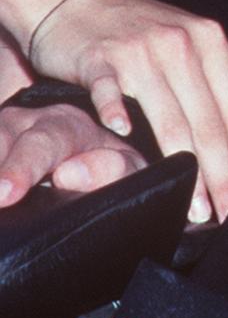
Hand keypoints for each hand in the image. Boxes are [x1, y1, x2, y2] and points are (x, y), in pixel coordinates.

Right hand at [0, 98, 145, 207]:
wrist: (92, 158)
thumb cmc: (109, 166)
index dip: (21, 168)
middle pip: (1, 137)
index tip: (6, 193)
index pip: (42, 143)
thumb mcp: (125, 168)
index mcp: (64, 126)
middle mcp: (25, 124)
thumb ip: (111, 169)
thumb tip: (69, 174)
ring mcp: (0, 132)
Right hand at [25, 0, 227, 225]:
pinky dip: (117, 111)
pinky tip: (123, 134)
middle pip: (208, 121)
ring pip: (170, 117)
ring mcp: (139, 50)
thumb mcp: (188, 39)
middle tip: (224, 211)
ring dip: (184, 167)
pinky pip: (111, 89)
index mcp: (209, 41)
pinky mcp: (100, 58)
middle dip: (220, 173)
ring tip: (193, 206)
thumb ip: (220, 75)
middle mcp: (180, 44)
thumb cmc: (135, 26)